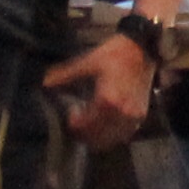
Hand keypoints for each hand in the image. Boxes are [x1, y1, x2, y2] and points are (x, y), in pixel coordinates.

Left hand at [44, 27, 157, 146]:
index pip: (85, 125)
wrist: (143, 48)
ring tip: (90, 126)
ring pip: (111, 140)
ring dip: (98, 138)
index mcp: (107, 100)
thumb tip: (44, 82)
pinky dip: (112, 135)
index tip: (70, 114)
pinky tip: (105, 125)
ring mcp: (132, 116)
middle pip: (97, 137)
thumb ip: (66, 75)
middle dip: (84, 134)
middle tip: (76, 125)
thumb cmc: (115, 53)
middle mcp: (121, 112)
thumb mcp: (89, 62)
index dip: (74, 124)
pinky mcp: (140, 116)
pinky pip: (123, 135)